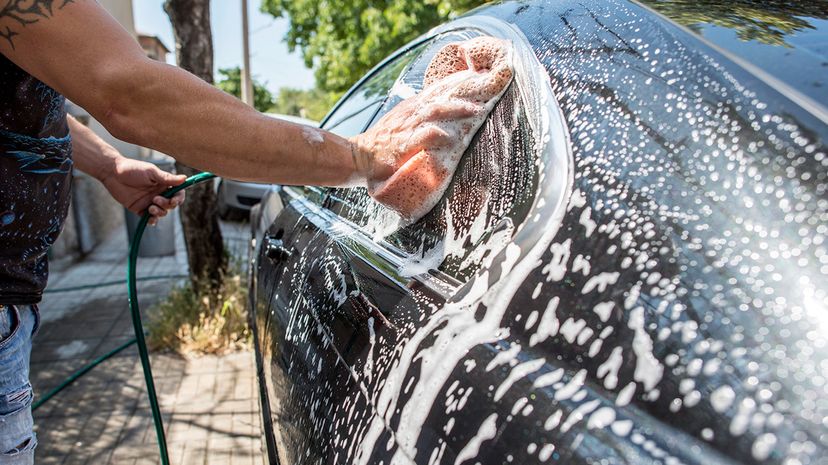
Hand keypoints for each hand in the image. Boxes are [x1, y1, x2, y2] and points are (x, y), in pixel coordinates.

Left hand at [102, 157, 186, 225]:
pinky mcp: (140, 209)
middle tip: (156, 199)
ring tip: (150, 207)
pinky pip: (150, 218)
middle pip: (171, 205)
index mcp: (163, 184)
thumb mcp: (151, 172)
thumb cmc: (132, 169)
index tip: (175, 200)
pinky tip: (150, 219)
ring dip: (159, 212)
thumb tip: (185, 178)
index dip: (179, 198)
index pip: (177, 193)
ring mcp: (149, 202)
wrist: (112, 173)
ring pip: (162, 213)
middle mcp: (158, 193)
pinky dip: (152, 220)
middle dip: (167, 204)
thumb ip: (167, 178)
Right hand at [351, 36, 512, 219]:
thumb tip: (445, 113)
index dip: (458, 85)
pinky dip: (436, 135)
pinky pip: (421, 136)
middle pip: (440, 98)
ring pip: (434, 112)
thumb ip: (421, 116)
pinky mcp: (401, 146)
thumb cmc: (383, 142)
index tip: (480, 82)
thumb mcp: (402, 123)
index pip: (437, 91)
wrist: (358, 155)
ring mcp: (406, 128)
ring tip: (475, 110)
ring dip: (455, 109)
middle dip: (463, 96)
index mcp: (412, 107)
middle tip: (486, 96)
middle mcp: (411, 114)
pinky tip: (450, 136)